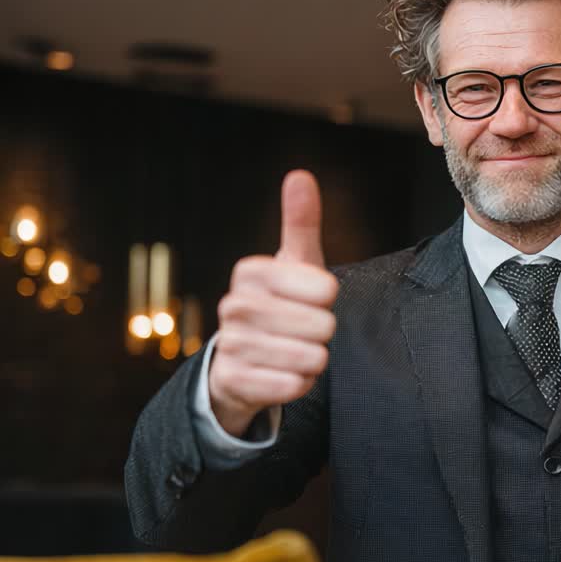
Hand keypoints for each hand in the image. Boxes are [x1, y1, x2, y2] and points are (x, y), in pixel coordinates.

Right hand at [208, 170, 339, 436]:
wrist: (242, 360)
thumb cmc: (281, 303)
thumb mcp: (294, 263)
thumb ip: (300, 222)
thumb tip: (299, 175)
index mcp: (251, 271)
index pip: (324, 288)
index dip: (329, 298)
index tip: (318, 298)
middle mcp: (234, 305)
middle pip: (321, 325)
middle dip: (325, 332)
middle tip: (309, 330)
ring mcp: (230, 345)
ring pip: (309, 357)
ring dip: (315, 359)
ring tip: (300, 351)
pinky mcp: (234, 381)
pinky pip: (292, 386)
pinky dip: (300, 384)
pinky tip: (286, 374)